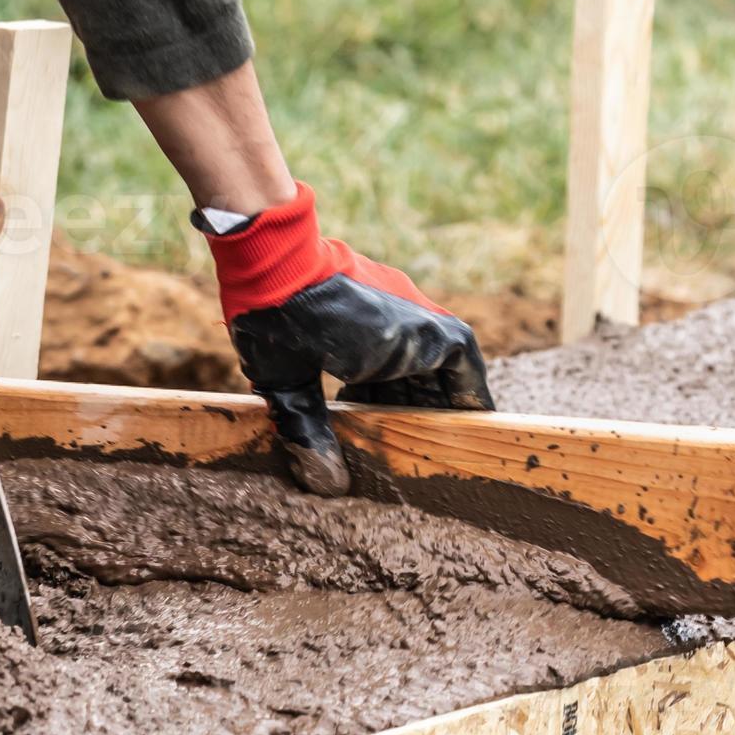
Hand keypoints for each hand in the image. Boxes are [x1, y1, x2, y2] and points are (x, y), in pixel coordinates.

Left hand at [198, 185, 490, 495]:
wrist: (264, 250)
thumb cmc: (278, 315)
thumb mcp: (288, 383)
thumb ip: (309, 432)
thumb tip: (327, 485)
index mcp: (411, 341)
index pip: (467, 378)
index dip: (470, 409)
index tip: (470, 437)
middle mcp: (414, 319)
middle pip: (442, 372)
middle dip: (429, 411)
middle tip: (415, 449)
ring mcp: (396, 302)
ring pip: (418, 356)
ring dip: (405, 392)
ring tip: (382, 431)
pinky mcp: (375, 294)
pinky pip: (398, 338)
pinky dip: (388, 369)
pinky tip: (360, 396)